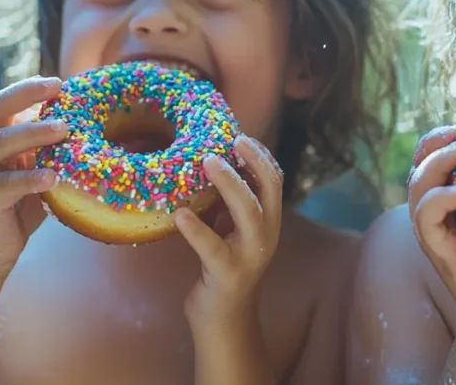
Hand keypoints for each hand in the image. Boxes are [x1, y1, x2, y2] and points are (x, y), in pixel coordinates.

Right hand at [0, 76, 66, 278]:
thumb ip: (55, 153)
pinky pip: (4, 184)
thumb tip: (101, 135)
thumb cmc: (18, 208)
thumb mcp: (38, 172)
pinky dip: (30, 179)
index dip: (31, 88)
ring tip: (63, 128)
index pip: (8, 101)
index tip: (60, 81)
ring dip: (33, 132)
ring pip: (1, 142)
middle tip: (58, 88)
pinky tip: (53, 178)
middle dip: (27, 94)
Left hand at [175, 135, 282, 326]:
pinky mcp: (228, 274)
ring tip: (208, 163)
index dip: (262, 156)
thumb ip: (227, 203)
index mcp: (268, 221)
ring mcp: (250, 255)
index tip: (241, 136)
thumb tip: (207, 162)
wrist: (225, 319)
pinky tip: (180, 214)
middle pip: (268, 189)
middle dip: (253, 162)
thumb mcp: (230, 229)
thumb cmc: (222, 266)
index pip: (275, 180)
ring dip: (229, 184)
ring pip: (248, 213)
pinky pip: (212, 247)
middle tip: (231, 140)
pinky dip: (196, 229)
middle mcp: (267, 235)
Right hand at [408, 127, 455, 344]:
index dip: (445, 137)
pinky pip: (425, 220)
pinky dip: (436, 199)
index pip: (436, 160)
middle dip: (434, 141)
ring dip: (433, 163)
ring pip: (417, 187)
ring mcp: (439, 234)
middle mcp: (443, 215)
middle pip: (419, 166)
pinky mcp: (442, 254)